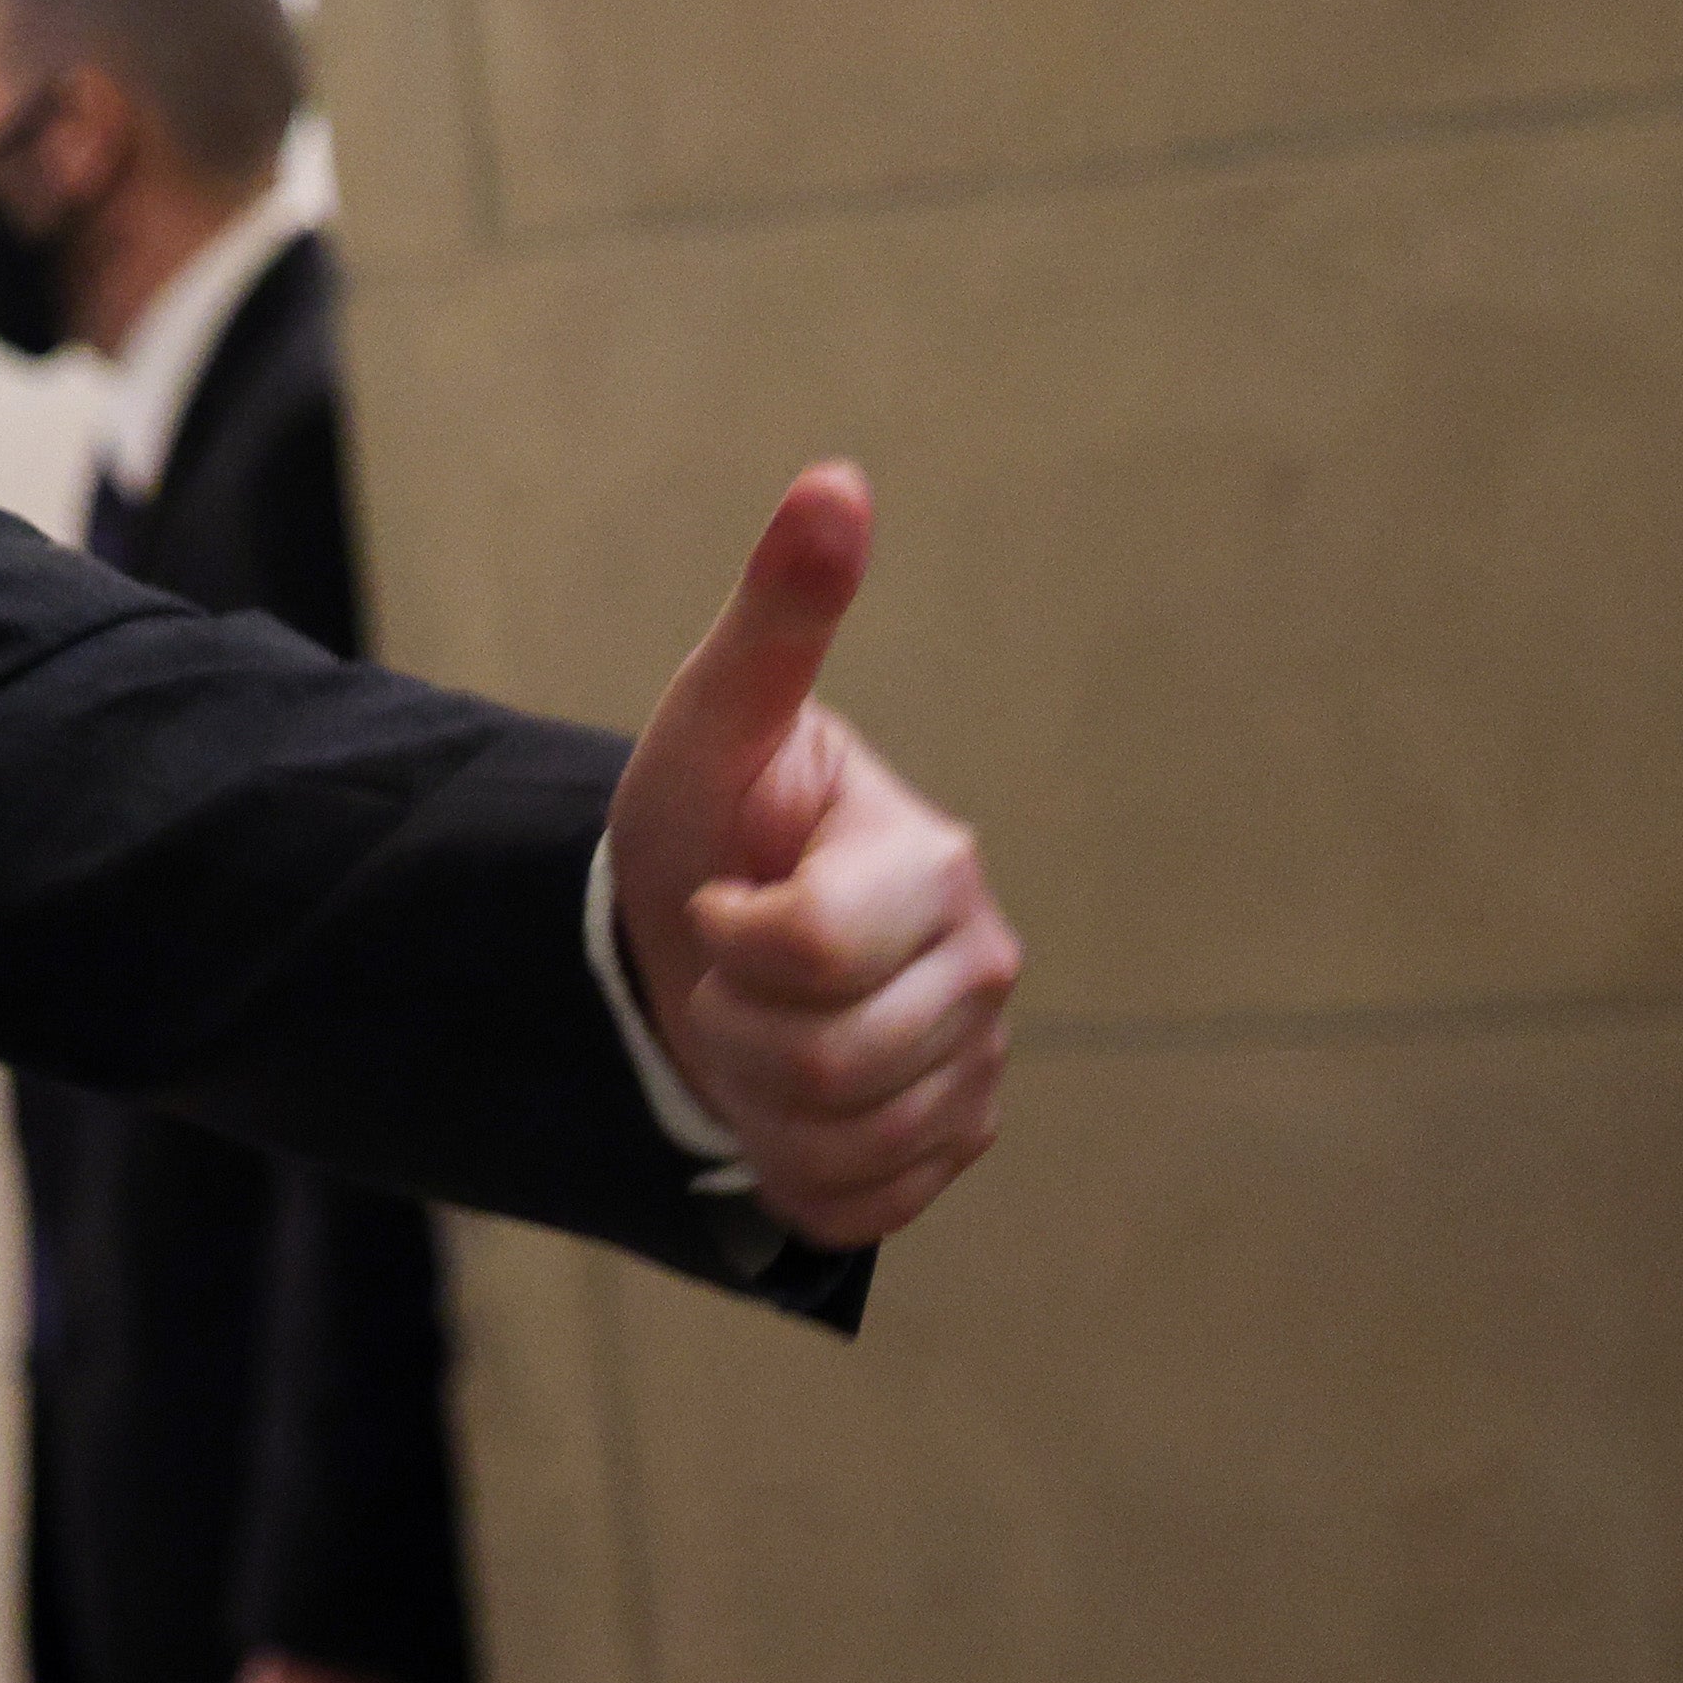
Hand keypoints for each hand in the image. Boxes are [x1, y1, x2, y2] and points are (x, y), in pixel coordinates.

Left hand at [607, 466, 1018, 1249]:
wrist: (698, 932)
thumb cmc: (708, 817)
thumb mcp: (713, 719)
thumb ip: (778, 616)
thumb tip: (834, 479)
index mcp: (936, 867)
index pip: (806, 952)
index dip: (728, 936)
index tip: (720, 893)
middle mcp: (984, 970)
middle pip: (816, 1061)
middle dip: (730, 1017)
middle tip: (728, 963)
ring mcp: (977, 1070)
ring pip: (834, 1139)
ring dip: (751, 1094)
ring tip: (752, 1018)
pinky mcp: (948, 1150)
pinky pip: (853, 1203)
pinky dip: (789, 1163)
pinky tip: (785, 1095)